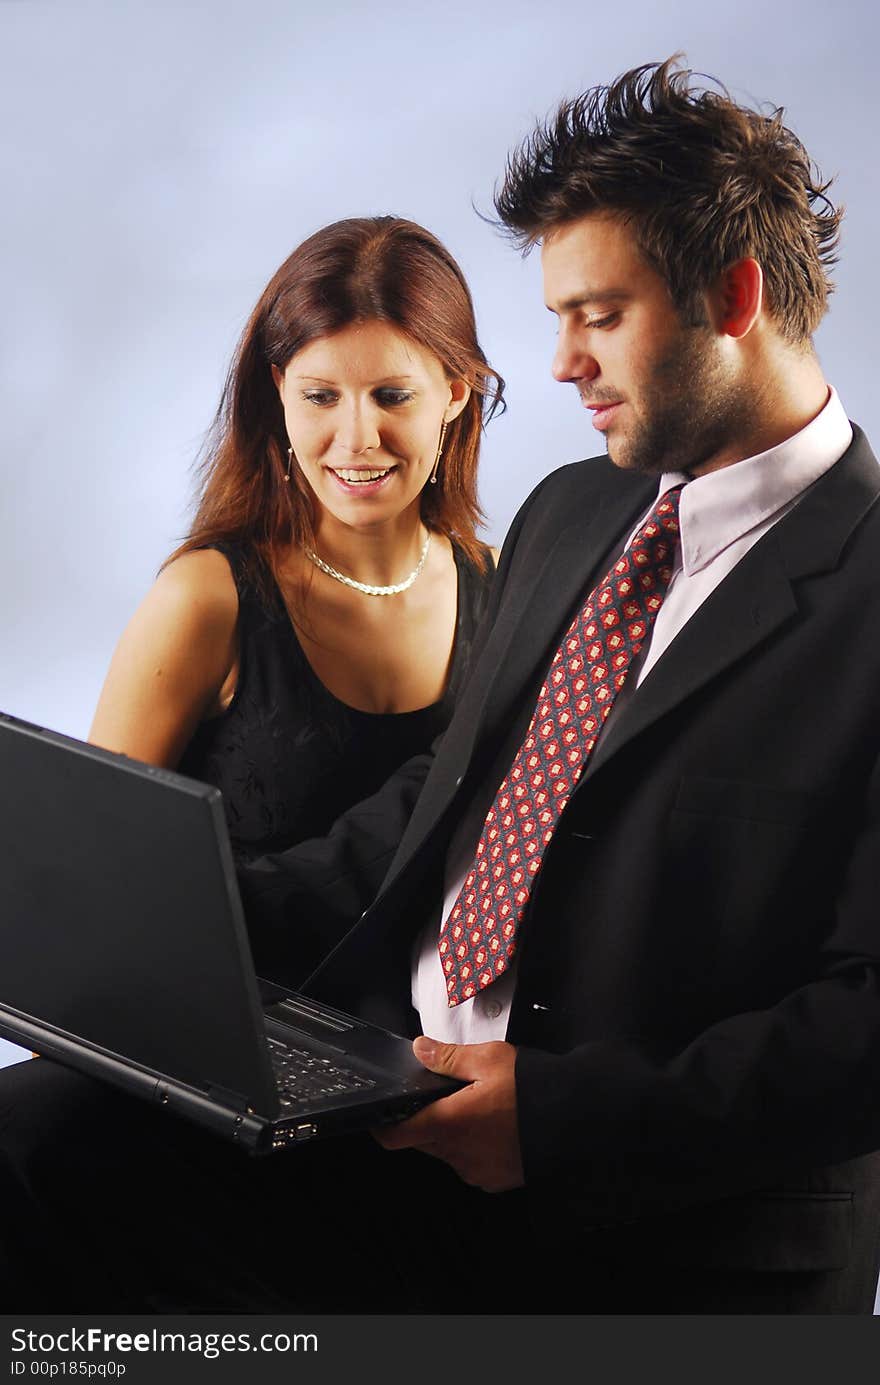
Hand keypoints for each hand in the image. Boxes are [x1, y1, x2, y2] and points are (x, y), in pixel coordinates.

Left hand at [374, 1036, 523, 1192]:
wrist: (575, 1119)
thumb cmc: (534, 1090)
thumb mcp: (488, 1059)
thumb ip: (448, 1057)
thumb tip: (420, 1050)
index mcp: (450, 1123)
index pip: (396, 1135)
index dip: (383, 1126)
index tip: (381, 1116)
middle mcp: (459, 1153)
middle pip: (423, 1140)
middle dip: (428, 1119)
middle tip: (450, 1096)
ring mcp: (477, 1170)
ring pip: (448, 1152)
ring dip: (454, 1133)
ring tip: (481, 1109)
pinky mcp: (495, 1179)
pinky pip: (472, 1163)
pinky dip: (476, 1147)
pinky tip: (496, 1127)